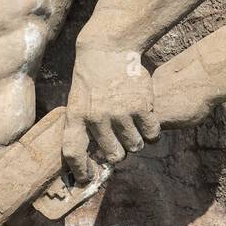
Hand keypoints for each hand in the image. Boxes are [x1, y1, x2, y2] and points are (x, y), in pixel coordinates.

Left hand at [65, 45, 159, 166]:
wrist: (108, 48)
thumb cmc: (92, 77)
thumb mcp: (78, 100)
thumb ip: (85, 125)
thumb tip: (95, 157)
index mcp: (76, 116)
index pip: (73, 152)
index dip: (81, 170)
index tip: (88, 178)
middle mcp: (97, 117)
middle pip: (113, 154)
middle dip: (120, 151)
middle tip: (122, 141)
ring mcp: (120, 112)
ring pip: (135, 145)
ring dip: (137, 140)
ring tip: (134, 127)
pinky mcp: (140, 105)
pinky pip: (152, 133)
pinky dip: (152, 132)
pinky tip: (147, 120)